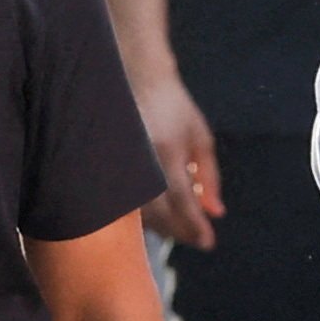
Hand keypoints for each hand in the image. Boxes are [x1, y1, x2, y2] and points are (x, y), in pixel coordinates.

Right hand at [132, 74, 219, 249]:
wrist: (135, 77)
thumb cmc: (175, 109)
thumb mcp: (201, 139)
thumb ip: (209, 178)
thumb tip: (215, 213)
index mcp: (167, 150)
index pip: (181, 200)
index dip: (194, 226)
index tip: (208, 243)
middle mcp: (140, 158)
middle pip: (156, 212)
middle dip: (178, 231)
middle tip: (196, 239)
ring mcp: (119, 160)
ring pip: (135, 210)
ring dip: (159, 226)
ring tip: (180, 229)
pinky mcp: (104, 162)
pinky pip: (120, 198)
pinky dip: (140, 213)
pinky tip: (156, 216)